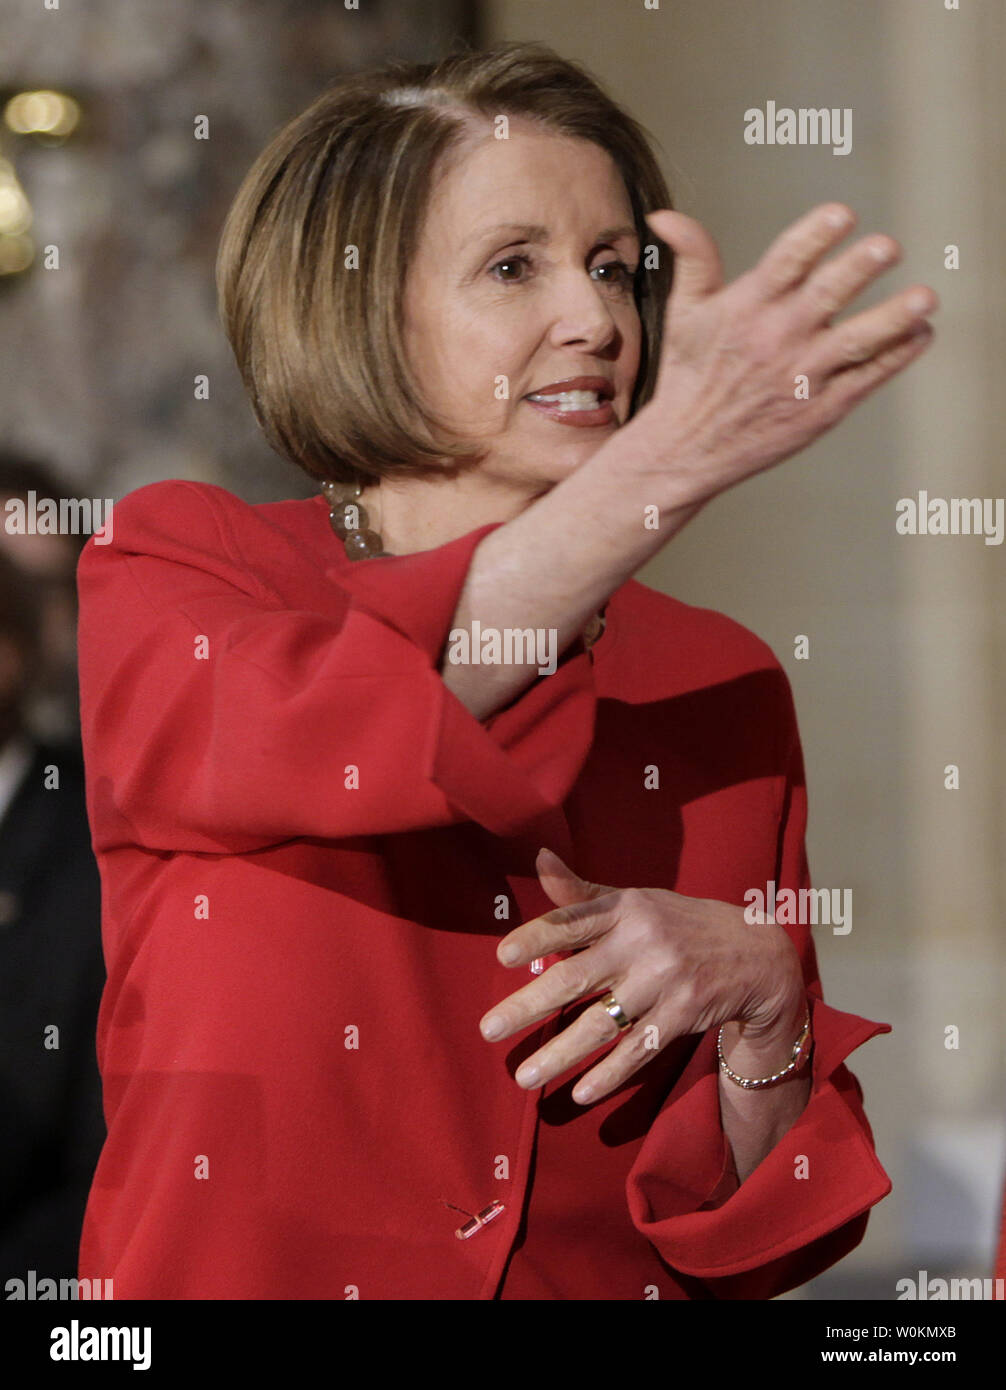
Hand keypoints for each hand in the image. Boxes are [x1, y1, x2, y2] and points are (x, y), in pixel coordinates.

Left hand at [479, 848, 804, 1104]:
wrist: (755, 953)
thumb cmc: (678, 925)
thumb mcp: (636, 902)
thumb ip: (584, 894)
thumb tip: (539, 857)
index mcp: (626, 908)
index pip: (572, 921)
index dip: (536, 937)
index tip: (502, 957)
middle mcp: (642, 941)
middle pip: (575, 978)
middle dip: (528, 1006)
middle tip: (488, 1029)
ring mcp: (664, 981)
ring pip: (601, 1024)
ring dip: (559, 1053)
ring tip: (524, 1077)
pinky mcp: (684, 1015)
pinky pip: (639, 1050)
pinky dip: (609, 1073)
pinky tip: (579, 1093)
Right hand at [629, 203, 936, 502]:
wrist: (686, 450)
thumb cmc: (688, 376)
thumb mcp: (684, 313)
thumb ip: (691, 259)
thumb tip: (664, 216)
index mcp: (747, 307)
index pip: (785, 261)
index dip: (814, 236)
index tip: (842, 214)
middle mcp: (777, 338)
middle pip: (826, 295)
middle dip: (859, 268)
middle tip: (888, 247)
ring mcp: (802, 375)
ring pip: (857, 341)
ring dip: (893, 318)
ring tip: (925, 299)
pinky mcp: (821, 409)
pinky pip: (867, 378)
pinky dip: (896, 356)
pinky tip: (919, 334)